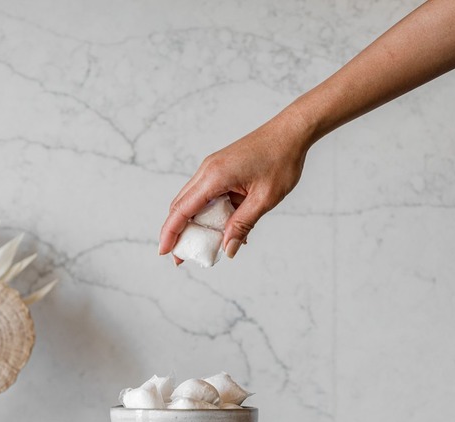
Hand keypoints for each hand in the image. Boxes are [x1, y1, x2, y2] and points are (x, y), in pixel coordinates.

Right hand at [159, 109, 311, 261]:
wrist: (291, 132)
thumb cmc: (281, 161)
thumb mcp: (264, 199)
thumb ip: (243, 225)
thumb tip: (227, 249)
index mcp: (214, 177)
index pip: (182, 210)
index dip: (171, 233)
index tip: (164, 252)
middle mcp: (207, 171)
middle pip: (181, 206)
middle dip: (178, 232)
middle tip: (181, 256)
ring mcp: (212, 168)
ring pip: (193, 201)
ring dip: (195, 224)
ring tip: (204, 246)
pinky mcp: (220, 169)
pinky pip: (208, 195)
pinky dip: (210, 213)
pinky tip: (225, 229)